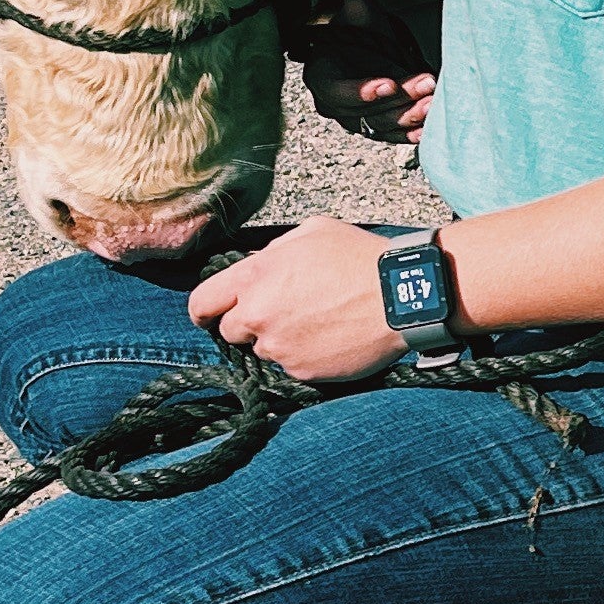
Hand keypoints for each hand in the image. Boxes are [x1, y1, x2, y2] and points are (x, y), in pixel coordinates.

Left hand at [187, 218, 407, 381]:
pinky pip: (292, 366)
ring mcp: (279, 347)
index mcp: (254, 276)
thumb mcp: (311, 233)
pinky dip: (305, 356)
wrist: (400, 295)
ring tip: (315, 324)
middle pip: (230, 331)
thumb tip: (260, 265)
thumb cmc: (359, 257)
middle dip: (248, 324)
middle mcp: (258, 315)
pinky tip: (330, 338)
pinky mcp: (302, 370)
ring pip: (263, 350)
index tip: (211, 315)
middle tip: (279, 315)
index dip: (205, 310)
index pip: (203, 302)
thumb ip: (274, 252)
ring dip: (279, 340)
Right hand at [302, 0, 438, 142]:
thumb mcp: (355, 18)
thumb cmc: (358, 33)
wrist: (367, 50)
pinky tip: (428, 127)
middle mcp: (334, 105)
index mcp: (321, 76)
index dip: (361, 91)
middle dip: (400, 98)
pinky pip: (393, 136)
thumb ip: (355, 11)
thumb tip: (357, 2)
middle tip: (427, 84)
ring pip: (383, 124)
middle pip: (367, 110)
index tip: (390, 83)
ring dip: (410, 115)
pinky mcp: (377, 129)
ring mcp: (356, 121)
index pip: (337, 90)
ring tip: (434, 100)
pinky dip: (410, 133)